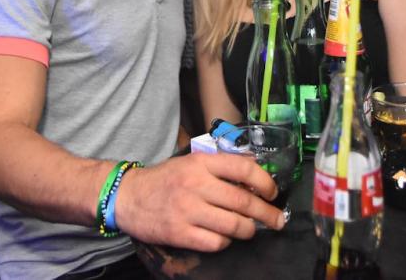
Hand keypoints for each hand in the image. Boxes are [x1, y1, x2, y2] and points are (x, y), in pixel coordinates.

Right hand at [115, 152, 284, 251]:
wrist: (128, 196)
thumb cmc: (165, 179)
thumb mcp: (191, 162)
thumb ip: (220, 166)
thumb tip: (254, 170)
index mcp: (201, 163)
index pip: (244, 168)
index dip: (264, 182)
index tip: (273, 192)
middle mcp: (196, 184)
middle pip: (243, 201)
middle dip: (267, 213)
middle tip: (277, 220)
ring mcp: (187, 210)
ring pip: (233, 224)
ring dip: (248, 229)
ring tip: (251, 229)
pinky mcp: (180, 233)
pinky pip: (215, 242)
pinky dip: (225, 242)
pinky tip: (224, 237)